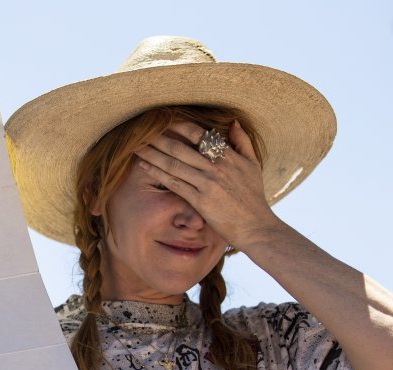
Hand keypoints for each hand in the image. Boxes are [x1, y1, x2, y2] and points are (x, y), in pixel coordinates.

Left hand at [134, 120, 280, 248]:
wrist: (255, 226)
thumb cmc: (254, 197)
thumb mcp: (253, 165)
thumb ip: (243, 142)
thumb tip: (233, 121)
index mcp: (228, 156)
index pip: (199, 135)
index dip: (179, 126)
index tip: (164, 120)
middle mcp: (215, 167)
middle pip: (181, 148)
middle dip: (159, 138)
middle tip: (141, 130)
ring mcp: (207, 184)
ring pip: (173, 164)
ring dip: (153, 154)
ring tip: (136, 146)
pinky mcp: (200, 200)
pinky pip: (174, 184)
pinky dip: (158, 173)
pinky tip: (145, 166)